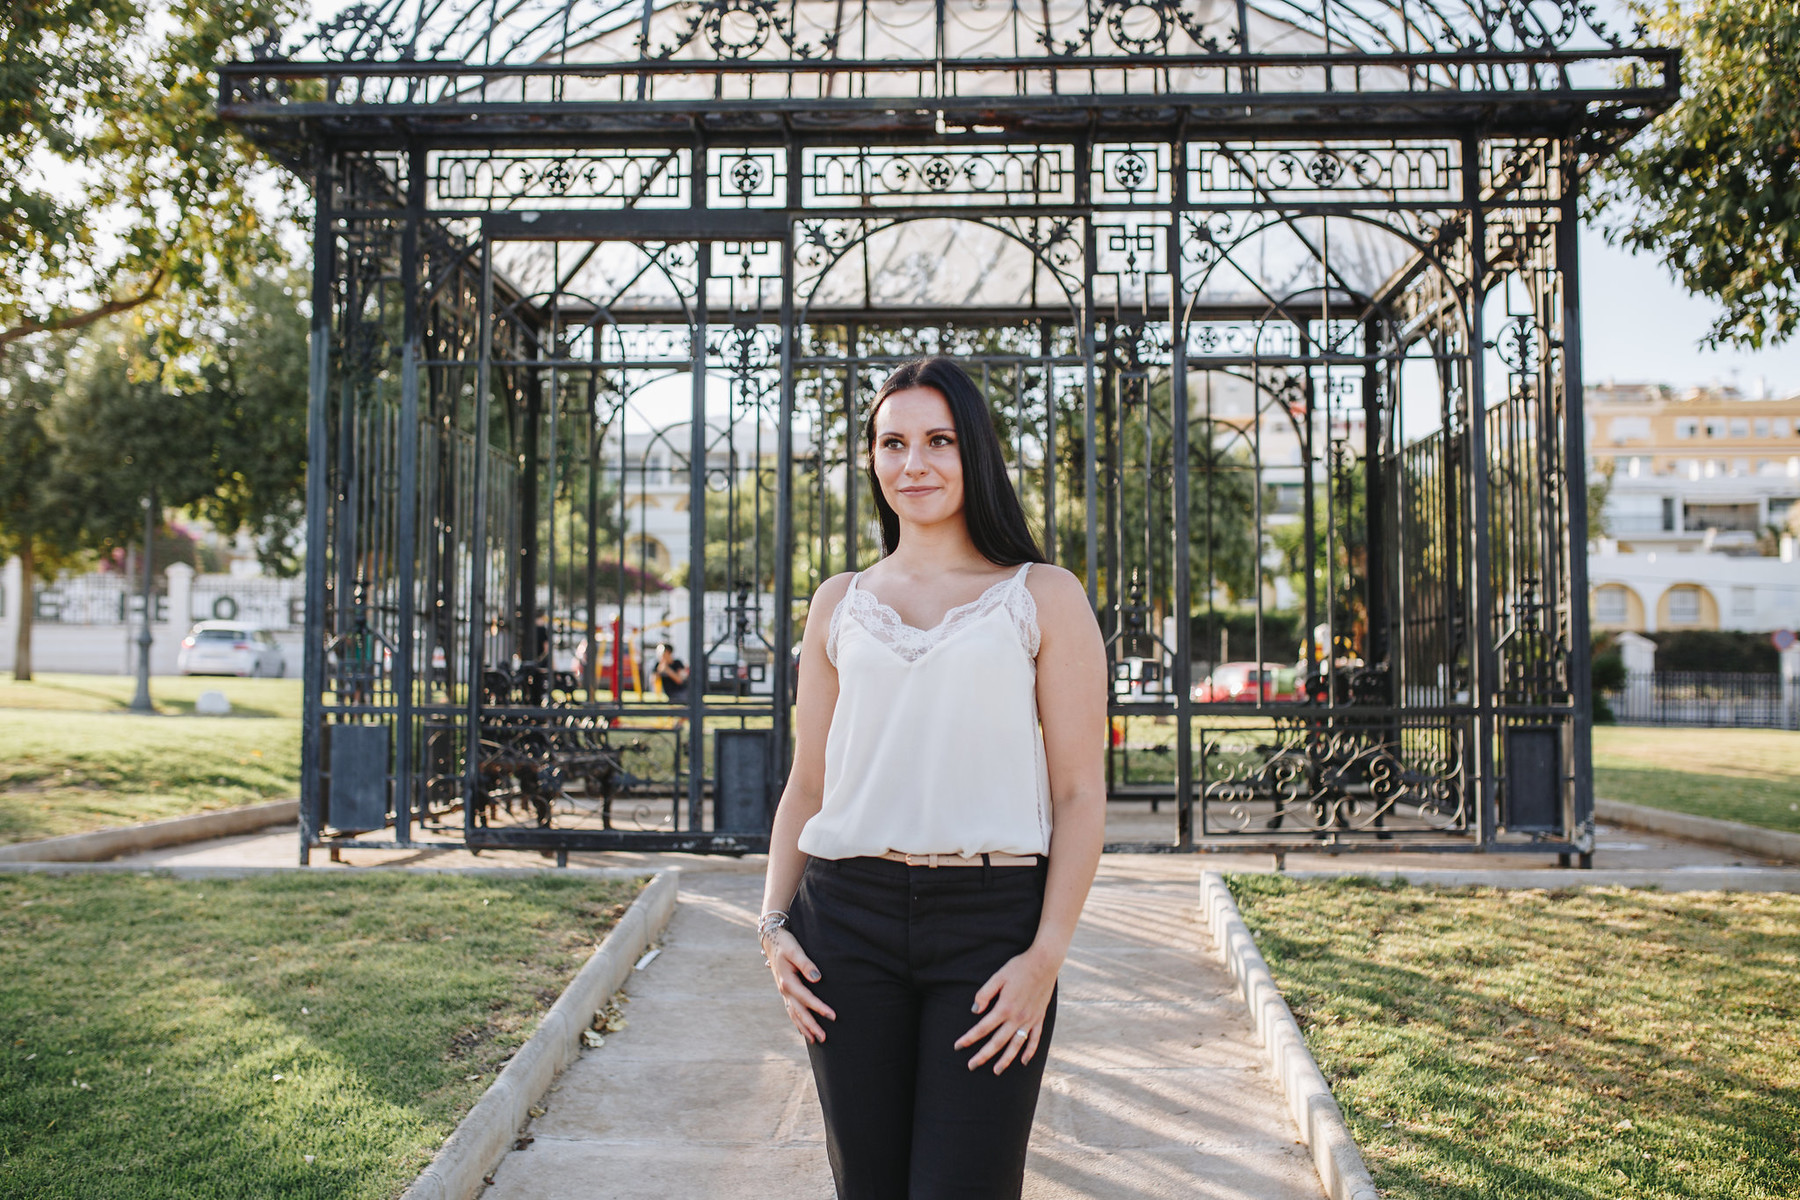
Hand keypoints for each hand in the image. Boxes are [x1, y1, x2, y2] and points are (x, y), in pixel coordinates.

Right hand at [765, 928, 835, 1042]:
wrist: (772, 940)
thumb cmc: (785, 944)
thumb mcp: (795, 950)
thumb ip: (806, 964)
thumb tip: (818, 978)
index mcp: (787, 982)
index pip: (806, 998)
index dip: (820, 1008)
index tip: (832, 1016)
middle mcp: (784, 990)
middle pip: (799, 1012)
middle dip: (812, 1026)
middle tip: (824, 1038)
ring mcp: (784, 992)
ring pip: (794, 1014)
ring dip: (804, 1027)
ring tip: (815, 1040)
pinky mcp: (785, 991)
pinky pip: (791, 1010)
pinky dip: (797, 1021)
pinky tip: (802, 1029)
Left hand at [955, 946, 1058, 1073]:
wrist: (1044, 963)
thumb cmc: (1018, 967)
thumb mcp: (998, 976)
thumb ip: (984, 994)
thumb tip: (974, 1011)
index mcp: (1004, 1008)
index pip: (982, 1028)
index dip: (969, 1038)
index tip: (958, 1046)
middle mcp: (1017, 1018)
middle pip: (997, 1042)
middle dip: (983, 1055)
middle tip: (971, 1066)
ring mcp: (1029, 1020)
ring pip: (1016, 1045)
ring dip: (1005, 1060)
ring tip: (995, 1071)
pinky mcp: (1039, 1018)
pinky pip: (1035, 1039)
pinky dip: (1029, 1052)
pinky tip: (1024, 1062)